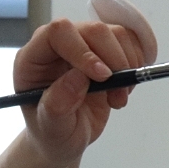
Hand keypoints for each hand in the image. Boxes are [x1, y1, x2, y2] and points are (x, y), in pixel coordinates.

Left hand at [13, 17, 147, 167]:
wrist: (65, 137)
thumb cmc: (52, 133)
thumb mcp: (51, 128)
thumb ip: (57, 105)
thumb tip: (77, 78)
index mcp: (32, 59)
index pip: (58, 33)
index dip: (83, 50)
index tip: (102, 77)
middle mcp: (57, 45)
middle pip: (92, 30)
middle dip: (113, 61)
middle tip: (117, 96)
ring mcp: (82, 44)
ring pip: (115, 33)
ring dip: (126, 66)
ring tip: (118, 98)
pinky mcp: (104, 49)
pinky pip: (129, 42)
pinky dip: (135, 64)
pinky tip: (123, 89)